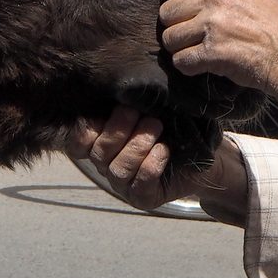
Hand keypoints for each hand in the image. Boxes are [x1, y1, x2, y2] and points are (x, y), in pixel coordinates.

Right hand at [66, 107, 250, 220]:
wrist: (202, 150)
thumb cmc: (170, 123)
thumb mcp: (147, 106)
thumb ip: (128, 101)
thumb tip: (119, 79)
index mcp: (101, 142)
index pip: (76, 143)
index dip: (85, 128)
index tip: (107, 108)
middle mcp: (107, 165)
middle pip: (97, 152)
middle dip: (117, 129)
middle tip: (137, 112)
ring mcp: (123, 184)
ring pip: (117, 169)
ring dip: (136, 145)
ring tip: (155, 127)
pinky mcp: (142, 197)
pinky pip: (139, 184)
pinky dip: (151, 164)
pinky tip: (164, 149)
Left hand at [160, 0, 277, 124]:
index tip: (186, 7)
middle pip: (167, 11)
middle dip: (176, 26)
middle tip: (192, 35)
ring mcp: (212, 26)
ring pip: (170, 38)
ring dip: (180, 48)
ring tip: (197, 51)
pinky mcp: (212, 53)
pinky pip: (180, 60)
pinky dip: (188, 66)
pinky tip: (202, 65)